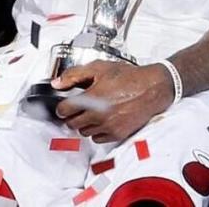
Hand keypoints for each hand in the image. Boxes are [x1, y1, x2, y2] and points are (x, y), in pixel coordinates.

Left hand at [53, 61, 174, 143]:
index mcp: (91, 98)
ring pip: (84, 132)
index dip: (62, 107)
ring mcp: (108, 127)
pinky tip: (101, 120)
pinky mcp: (117, 134)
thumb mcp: (98, 68)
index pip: (64, 111)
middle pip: (72, 124)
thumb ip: (74, 75)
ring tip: (92, 112)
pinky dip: (96, 131)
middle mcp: (98, 116)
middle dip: (72, 115)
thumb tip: (57, 83)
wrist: (151, 88)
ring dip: (84, 123)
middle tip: (78, 108)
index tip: (64, 105)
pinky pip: (98, 139)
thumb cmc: (128, 77)